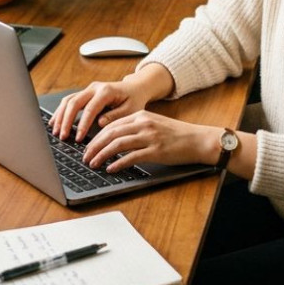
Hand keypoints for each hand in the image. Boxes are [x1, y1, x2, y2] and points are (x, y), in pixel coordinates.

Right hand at [49, 79, 150, 141]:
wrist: (135, 88)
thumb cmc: (134, 99)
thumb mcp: (131, 110)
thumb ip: (115, 116)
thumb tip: (99, 123)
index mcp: (106, 91)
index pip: (90, 109)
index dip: (82, 124)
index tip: (78, 138)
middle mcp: (94, 88)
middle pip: (74, 102)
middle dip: (66, 120)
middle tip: (62, 136)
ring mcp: (88, 89)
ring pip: (68, 100)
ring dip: (60, 116)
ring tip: (55, 131)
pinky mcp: (85, 93)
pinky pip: (69, 101)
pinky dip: (61, 112)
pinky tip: (55, 122)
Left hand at [82, 111, 218, 172]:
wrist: (198, 140)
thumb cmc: (177, 135)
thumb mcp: (154, 124)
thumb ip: (136, 127)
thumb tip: (115, 138)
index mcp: (141, 115)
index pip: (112, 124)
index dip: (97, 136)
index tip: (88, 146)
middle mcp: (143, 124)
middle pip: (110, 133)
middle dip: (94, 146)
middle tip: (85, 156)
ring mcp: (149, 137)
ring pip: (117, 144)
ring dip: (102, 155)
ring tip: (93, 163)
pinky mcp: (156, 151)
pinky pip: (131, 157)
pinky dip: (118, 163)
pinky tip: (110, 168)